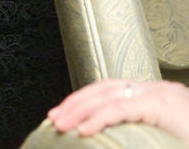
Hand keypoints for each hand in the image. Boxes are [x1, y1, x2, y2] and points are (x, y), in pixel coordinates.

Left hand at [47, 78, 188, 142]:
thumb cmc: (185, 140)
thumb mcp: (161, 139)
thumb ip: (138, 136)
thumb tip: (115, 141)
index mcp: (158, 98)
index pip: (113, 91)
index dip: (86, 101)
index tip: (65, 116)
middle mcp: (158, 90)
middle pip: (106, 88)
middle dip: (76, 102)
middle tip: (54, 118)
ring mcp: (161, 95)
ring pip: (109, 94)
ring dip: (80, 109)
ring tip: (61, 125)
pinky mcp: (162, 106)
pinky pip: (122, 108)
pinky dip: (98, 118)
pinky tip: (82, 131)